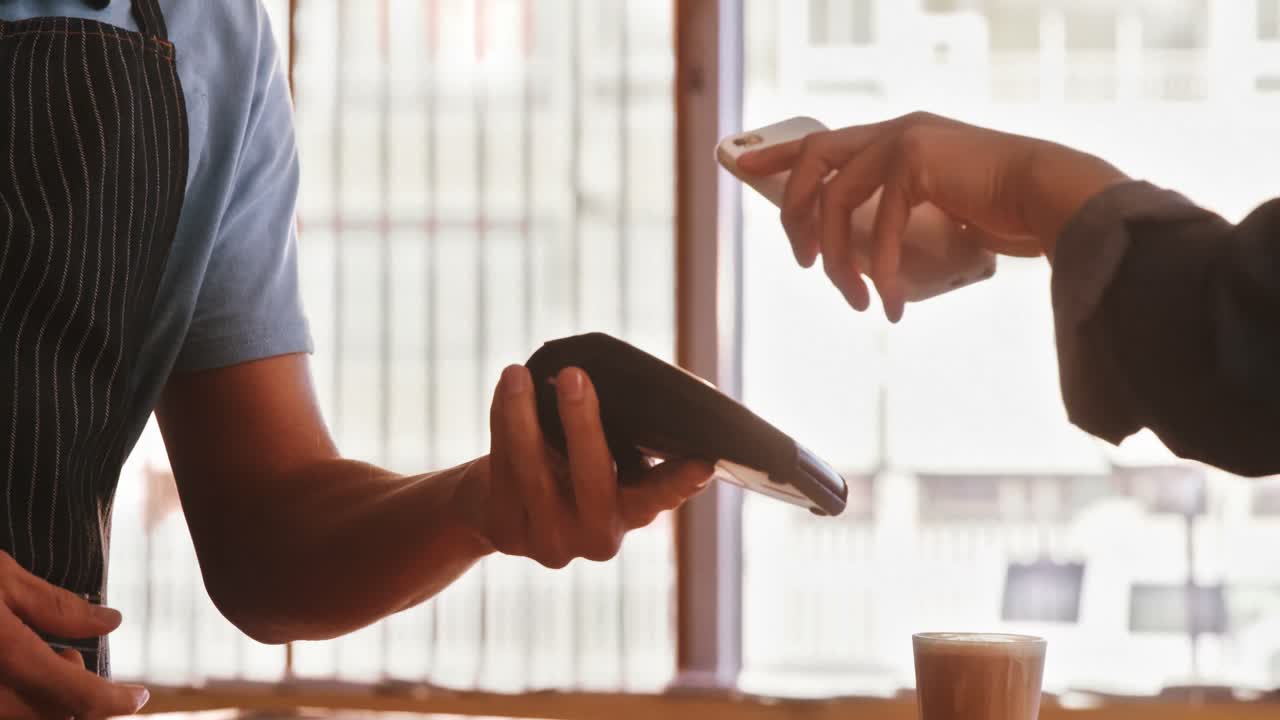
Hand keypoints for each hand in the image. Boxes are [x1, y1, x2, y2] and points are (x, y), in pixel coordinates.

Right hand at [0, 552, 149, 718]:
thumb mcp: (2, 578)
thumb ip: (56, 606)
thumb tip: (112, 622)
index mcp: (5, 653)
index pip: (77, 696)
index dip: (116, 701)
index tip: (139, 696)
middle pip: (53, 715)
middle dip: (76, 693)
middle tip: (69, 654)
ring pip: (25, 716)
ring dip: (45, 698)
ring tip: (38, 659)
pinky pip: (4, 709)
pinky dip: (19, 698)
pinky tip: (12, 670)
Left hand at [464, 365, 712, 567]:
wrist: (500, 508)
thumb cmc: (566, 467)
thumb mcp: (601, 461)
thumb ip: (620, 439)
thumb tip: (641, 391)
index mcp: (634, 511)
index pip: (662, 495)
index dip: (681, 482)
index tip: (703, 462)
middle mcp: (598, 536)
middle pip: (593, 479)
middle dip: (582, 424)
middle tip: (575, 375)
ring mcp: (552, 541)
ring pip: (535, 473)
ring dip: (523, 417)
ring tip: (519, 374)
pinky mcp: (508, 531)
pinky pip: (502, 471)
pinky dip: (501, 424)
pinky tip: (505, 390)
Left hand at [737, 111, 1125, 320]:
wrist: (1054, 196)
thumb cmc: (1005, 208)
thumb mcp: (941, 206)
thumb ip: (904, 211)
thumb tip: (868, 251)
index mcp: (897, 136)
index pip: (823, 141)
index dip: (778, 156)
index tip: (745, 172)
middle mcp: (894, 131)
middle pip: (812, 166)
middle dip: (796, 219)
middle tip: (805, 266)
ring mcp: (903, 141)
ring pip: (836, 204)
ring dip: (838, 262)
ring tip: (856, 300)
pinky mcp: (915, 163)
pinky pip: (876, 230)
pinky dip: (879, 273)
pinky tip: (888, 305)